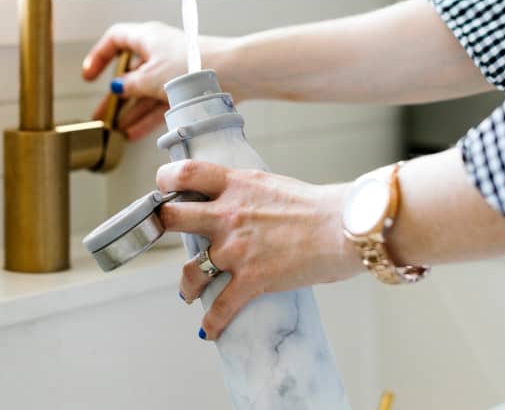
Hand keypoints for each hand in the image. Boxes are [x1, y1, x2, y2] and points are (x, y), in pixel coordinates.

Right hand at [82, 22, 233, 140]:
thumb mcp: (150, 77)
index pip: (115, 40)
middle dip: (114, 97)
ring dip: (130, 111)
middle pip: (129, 73)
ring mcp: (171, 71)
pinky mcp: (185, 88)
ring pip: (144, 92)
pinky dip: (147, 117)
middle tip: (101, 115)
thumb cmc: (192, 65)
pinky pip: (159, 103)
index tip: (89, 76)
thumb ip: (129, 85)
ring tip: (116, 130)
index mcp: (146, 37)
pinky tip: (135, 132)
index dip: (99, 56)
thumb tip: (117, 89)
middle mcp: (157, 52)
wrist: (232, 72)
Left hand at [155, 160, 361, 340]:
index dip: (165, 180)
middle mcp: (228, 215)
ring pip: (190, 271)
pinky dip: (212, 323)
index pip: (186, 173)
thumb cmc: (316, 205)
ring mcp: (236, 248)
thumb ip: (245, 191)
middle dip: (161, 227)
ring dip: (186, 285)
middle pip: (172, 217)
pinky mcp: (252, 279)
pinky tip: (208, 330)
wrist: (343, 227)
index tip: (163, 189)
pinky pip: (221, 308)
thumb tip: (235, 200)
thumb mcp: (271, 184)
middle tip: (161, 236)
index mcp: (235, 185)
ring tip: (188, 292)